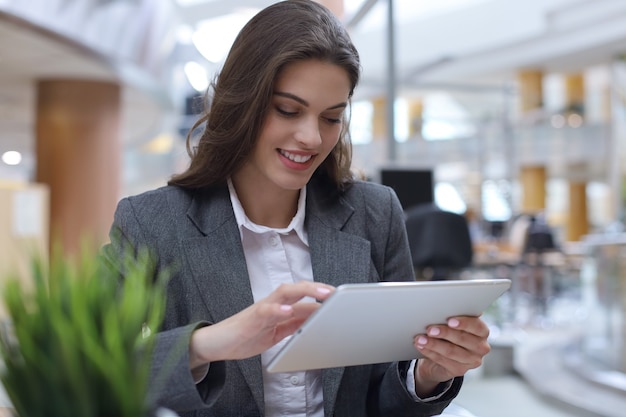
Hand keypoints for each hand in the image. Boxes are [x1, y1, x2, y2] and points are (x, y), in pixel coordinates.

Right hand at [189, 281, 334, 369]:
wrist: (217, 343)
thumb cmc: (247, 335)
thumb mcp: (277, 332)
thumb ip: (294, 325)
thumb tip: (316, 321)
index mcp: (280, 307)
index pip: (304, 298)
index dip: (322, 297)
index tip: (341, 298)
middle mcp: (273, 304)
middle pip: (297, 289)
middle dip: (317, 288)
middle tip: (334, 292)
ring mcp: (261, 309)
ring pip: (284, 293)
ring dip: (304, 291)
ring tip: (321, 294)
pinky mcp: (250, 319)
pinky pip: (265, 311)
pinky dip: (277, 310)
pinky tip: (287, 311)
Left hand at [412, 316, 490, 395]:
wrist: (441, 356)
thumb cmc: (448, 334)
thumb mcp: (453, 325)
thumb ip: (452, 319)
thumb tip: (439, 312)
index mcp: (482, 332)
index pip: (477, 326)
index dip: (464, 323)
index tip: (450, 320)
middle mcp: (481, 347)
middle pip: (462, 339)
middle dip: (444, 333)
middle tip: (430, 329)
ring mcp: (472, 361)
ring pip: (451, 351)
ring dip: (433, 344)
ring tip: (420, 338)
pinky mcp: (460, 370)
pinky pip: (443, 360)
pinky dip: (429, 352)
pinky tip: (421, 346)